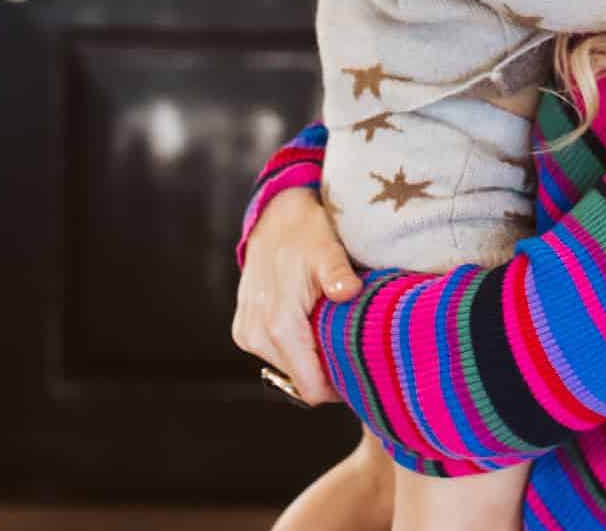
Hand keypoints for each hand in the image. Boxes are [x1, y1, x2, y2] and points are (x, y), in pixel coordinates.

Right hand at [231, 187, 360, 405]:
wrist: (274, 217)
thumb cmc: (305, 232)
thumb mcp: (328, 248)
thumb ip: (337, 273)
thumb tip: (347, 291)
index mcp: (278, 324)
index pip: (311, 388)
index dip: (339, 386)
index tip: (362, 370)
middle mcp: (256, 335)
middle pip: (301, 383)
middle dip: (328, 370)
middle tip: (353, 345)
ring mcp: (246, 335)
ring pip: (289, 372)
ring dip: (311, 358)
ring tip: (331, 328)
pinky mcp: (243, 332)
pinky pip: (276, 357)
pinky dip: (296, 348)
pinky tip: (311, 324)